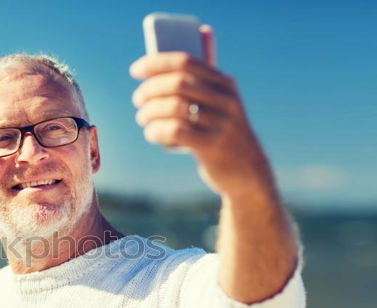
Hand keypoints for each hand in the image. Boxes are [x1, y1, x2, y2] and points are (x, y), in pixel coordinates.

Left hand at [130, 26, 273, 197]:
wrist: (246, 170)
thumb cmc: (217, 133)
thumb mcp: (213, 108)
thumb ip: (192, 91)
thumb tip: (151, 76)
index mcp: (224, 83)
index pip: (185, 62)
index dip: (157, 63)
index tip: (135, 70)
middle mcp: (225, 99)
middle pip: (177, 83)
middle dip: (150, 90)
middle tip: (137, 100)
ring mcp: (221, 122)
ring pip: (173, 107)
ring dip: (150, 112)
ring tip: (143, 118)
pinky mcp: (212, 145)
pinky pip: (174, 131)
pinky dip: (156, 130)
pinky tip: (151, 133)